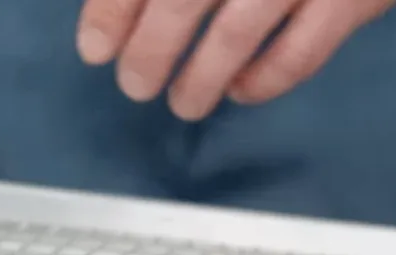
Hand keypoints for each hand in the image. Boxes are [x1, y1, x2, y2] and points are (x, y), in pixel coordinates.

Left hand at [76, 0, 395, 119]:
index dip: (111, 13)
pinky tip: (240, 89)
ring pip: (235, 35)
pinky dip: (264, 81)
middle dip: (149, 53)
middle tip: (136, 84)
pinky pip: (299, 54)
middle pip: (181, 1)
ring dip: (199, 80)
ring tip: (184, 103)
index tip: (95, 49)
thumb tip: (111, 18)